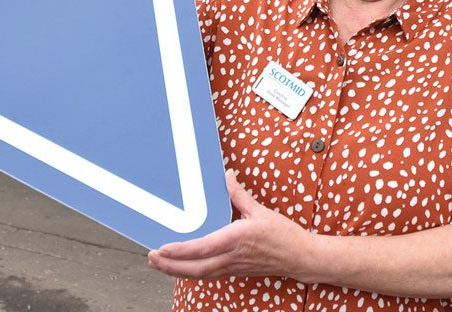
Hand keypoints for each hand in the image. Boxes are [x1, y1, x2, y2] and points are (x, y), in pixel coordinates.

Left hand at [147, 170, 313, 281]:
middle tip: (151, 258)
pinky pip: (209, 274)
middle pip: (195, 268)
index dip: (180, 251)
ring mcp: (233, 267)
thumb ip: (240, 195)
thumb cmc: (284, 236)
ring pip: (200, 274)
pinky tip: (182, 267)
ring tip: (160, 264)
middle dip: (170, 265)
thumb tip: (227, 177)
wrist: (300, 257)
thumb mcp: (261, 211)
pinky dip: (191, 272)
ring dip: (177, 270)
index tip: (163, 248)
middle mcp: (232, 257)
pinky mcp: (235, 271)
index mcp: (237, 239)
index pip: (202, 248)